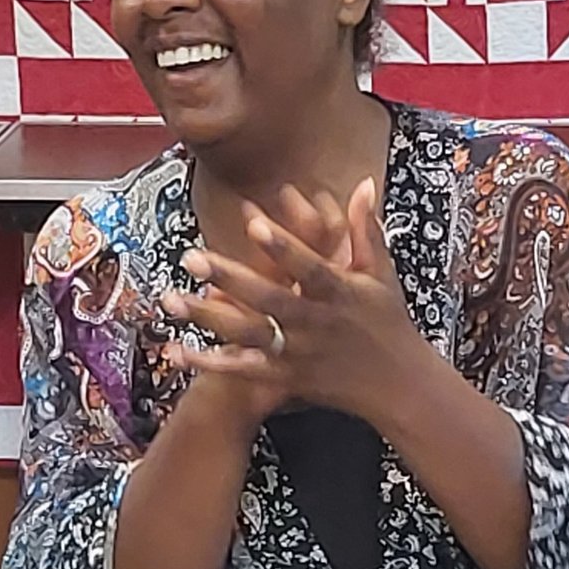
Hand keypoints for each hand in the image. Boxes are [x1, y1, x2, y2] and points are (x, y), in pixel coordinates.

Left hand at [159, 182, 425, 424]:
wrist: (398, 385)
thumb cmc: (388, 322)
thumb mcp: (380, 274)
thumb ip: (365, 228)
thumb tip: (362, 183)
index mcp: (339, 294)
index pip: (308, 267)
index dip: (282, 246)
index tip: (254, 223)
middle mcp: (315, 324)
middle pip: (269, 300)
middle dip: (230, 278)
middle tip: (191, 256)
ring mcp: (298, 353)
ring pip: (249, 336)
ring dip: (208, 318)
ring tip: (170, 300)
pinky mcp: (286, 378)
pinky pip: (243, 370)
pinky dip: (209, 362)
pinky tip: (175, 350)